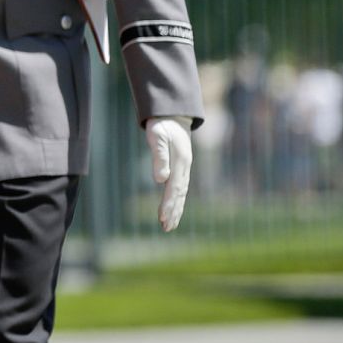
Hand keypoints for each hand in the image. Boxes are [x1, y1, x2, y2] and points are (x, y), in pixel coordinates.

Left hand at [145, 116, 193, 231]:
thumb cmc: (163, 125)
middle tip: (166, 228)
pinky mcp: (181, 167)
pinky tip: (173, 209)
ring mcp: (184, 168)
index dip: (168, 204)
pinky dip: (176, 200)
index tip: (162, 218)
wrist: (173, 114)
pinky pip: (179, 188)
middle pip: (179, 195)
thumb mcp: (158, 137)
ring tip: (169, 225)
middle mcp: (184, 168)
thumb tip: (160, 180)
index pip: (173, 188)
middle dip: (173, 212)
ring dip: (175, 209)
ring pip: (180, 193)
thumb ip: (159, 157)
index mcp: (180, 162)